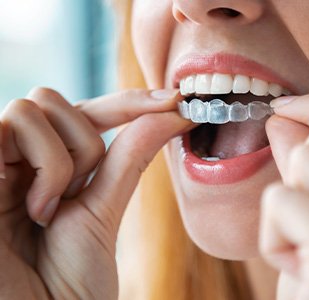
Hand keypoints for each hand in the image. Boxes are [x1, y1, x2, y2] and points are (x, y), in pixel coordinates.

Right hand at [0, 87, 190, 298]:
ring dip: (59, 162)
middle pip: (52, 99)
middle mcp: (18, 159)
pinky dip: (42, 168)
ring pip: (32, 108)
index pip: (86, 113)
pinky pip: (7, 129)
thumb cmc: (71, 279)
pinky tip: (32, 210)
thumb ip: (130, 157)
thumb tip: (171, 113)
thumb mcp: (105, 209)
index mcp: (48, 165)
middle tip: (75, 195)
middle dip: (81, 144)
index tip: (174, 99)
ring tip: (46, 211)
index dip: (127, 102)